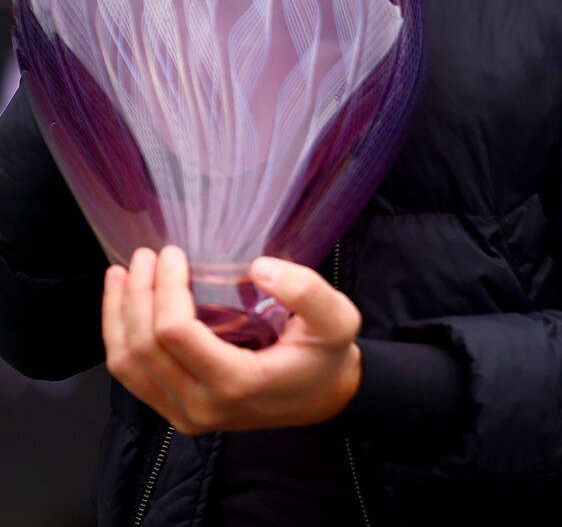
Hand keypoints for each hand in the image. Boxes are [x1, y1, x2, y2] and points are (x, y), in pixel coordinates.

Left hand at [103, 246, 360, 433]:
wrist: (320, 399)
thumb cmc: (325, 356)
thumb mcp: (337, 319)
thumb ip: (307, 291)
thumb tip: (260, 267)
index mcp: (236, 383)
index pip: (176, 335)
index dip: (166, 288)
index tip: (173, 253)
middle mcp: (200, 406)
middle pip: (143, 347)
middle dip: (137, 294)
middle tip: (146, 255)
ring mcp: (182, 414)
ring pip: (126, 366)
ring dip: (117, 315)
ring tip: (120, 275)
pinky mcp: (173, 411)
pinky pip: (131, 377)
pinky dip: (118, 338)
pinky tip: (122, 306)